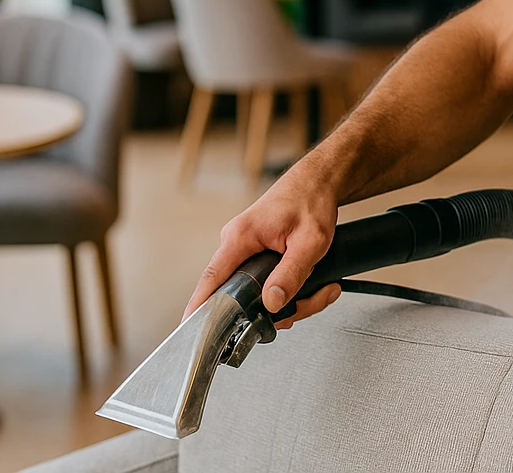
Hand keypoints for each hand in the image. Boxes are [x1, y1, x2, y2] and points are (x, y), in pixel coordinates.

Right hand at [182, 169, 341, 330]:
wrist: (318, 181)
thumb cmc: (312, 200)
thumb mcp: (311, 242)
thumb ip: (291, 273)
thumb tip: (271, 304)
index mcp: (240, 237)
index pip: (211, 279)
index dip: (199, 307)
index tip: (190, 330)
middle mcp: (236, 244)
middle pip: (243, 296)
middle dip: (279, 310)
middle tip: (310, 303)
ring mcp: (245, 251)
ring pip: (260, 294)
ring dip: (295, 299)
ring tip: (323, 289)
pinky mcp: (257, 256)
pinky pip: (268, 284)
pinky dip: (294, 290)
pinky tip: (318, 285)